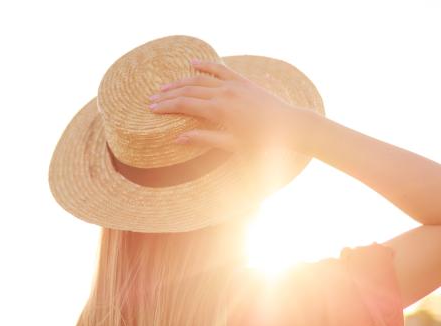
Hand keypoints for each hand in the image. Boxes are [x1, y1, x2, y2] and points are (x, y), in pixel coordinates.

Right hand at [148, 60, 307, 153]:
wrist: (290, 128)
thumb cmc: (262, 143)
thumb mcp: (232, 146)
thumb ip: (204, 139)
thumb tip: (176, 138)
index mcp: (219, 111)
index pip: (184, 105)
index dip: (166, 106)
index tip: (151, 108)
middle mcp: (224, 93)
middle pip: (188, 90)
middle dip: (167, 94)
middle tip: (151, 98)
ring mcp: (234, 85)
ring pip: (200, 79)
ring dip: (180, 82)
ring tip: (164, 86)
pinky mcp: (243, 81)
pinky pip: (220, 69)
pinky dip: (205, 65)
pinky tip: (192, 64)